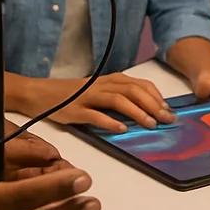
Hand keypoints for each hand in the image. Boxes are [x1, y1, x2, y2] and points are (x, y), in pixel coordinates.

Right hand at [25, 71, 177, 133]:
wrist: (41, 93)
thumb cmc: (74, 95)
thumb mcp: (100, 91)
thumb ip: (120, 97)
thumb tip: (148, 110)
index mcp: (111, 80)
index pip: (140, 84)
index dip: (157, 97)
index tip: (169, 110)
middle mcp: (102, 85)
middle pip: (133, 91)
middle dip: (153, 105)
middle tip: (166, 120)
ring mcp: (88, 97)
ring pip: (117, 100)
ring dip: (137, 112)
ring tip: (150, 124)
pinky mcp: (75, 110)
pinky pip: (94, 115)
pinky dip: (109, 121)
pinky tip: (121, 129)